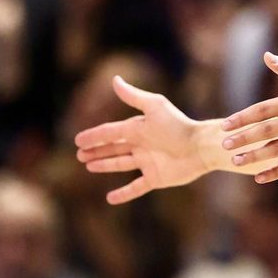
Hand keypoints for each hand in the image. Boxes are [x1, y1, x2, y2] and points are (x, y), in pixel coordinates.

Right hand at [74, 76, 210, 203]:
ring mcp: (148, 162)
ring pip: (120, 164)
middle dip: (96, 150)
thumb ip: (133, 96)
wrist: (200, 147)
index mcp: (139, 129)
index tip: (77, 140)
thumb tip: (114, 79)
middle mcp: (141, 145)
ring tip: (88, 166)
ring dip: (104, 165)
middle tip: (79, 155)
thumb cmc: (178, 125)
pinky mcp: (156, 178)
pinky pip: (136, 187)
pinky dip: (123, 194)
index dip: (94, 136)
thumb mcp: (154, 107)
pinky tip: (109, 198)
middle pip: (113, 148)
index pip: (110, 132)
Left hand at [220, 54, 277, 180]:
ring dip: (255, 156)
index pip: (263, 110)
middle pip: (266, 131)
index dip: (242, 118)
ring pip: (277, 149)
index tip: (225, 125)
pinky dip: (276, 172)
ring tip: (236, 161)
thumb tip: (266, 57)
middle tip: (225, 144)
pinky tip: (260, 177)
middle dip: (243, 138)